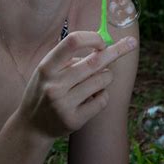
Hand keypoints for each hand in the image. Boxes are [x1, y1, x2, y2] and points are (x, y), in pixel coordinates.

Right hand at [16, 31, 136, 138]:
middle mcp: (54, 85)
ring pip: (102, 80)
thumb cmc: (47, 88)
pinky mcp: (74, 120)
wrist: (32, 126)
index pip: (73, 41)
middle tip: (131, 43)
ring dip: (107, 76)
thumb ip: (72, 57)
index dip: (93, 38)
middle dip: (115, 51)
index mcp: (47, 67)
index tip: (102, 41)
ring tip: (97, 80)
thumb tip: (107, 45)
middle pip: (94, 61)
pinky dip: (103, 94)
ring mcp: (63, 104)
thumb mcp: (50, 69)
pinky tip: (92, 97)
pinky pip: (102, 100)